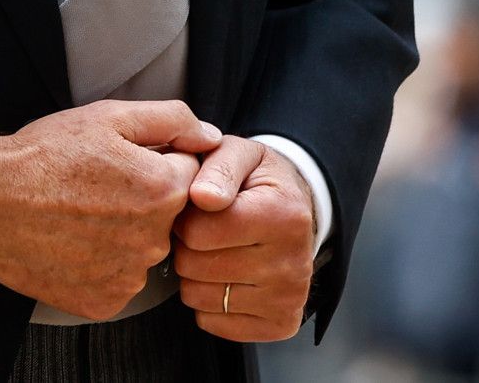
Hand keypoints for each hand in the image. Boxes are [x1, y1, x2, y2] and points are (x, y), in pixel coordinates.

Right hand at [0, 99, 220, 320]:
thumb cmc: (42, 155)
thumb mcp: (106, 117)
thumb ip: (170, 119)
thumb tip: (211, 136)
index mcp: (163, 190)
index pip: (188, 173)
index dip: (155, 160)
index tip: (120, 162)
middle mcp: (155, 239)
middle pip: (167, 215)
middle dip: (141, 199)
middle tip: (95, 187)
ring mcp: (129, 276)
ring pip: (141, 248)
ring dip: (122, 233)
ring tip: (79, 214)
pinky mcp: (105, 301)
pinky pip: (117, 279)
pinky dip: (101, 264)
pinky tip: (73, 243)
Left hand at [171, 137, 317, 341]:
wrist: (294, 209)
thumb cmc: (256, 180)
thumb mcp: (237, 154)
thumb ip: (217, 168)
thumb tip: (203, 197)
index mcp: (283, 215)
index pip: (198, 231)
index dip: (184, 217)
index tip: (196, 207)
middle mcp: (293, 262)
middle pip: (195, 266)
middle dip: (186, 245)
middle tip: (204, 230)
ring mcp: (289, 298)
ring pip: (198, 297)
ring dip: (193, 274)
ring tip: (214, 251)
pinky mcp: (281, 323)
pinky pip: (212, 322)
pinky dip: (207, 302)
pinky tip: (224, 277)